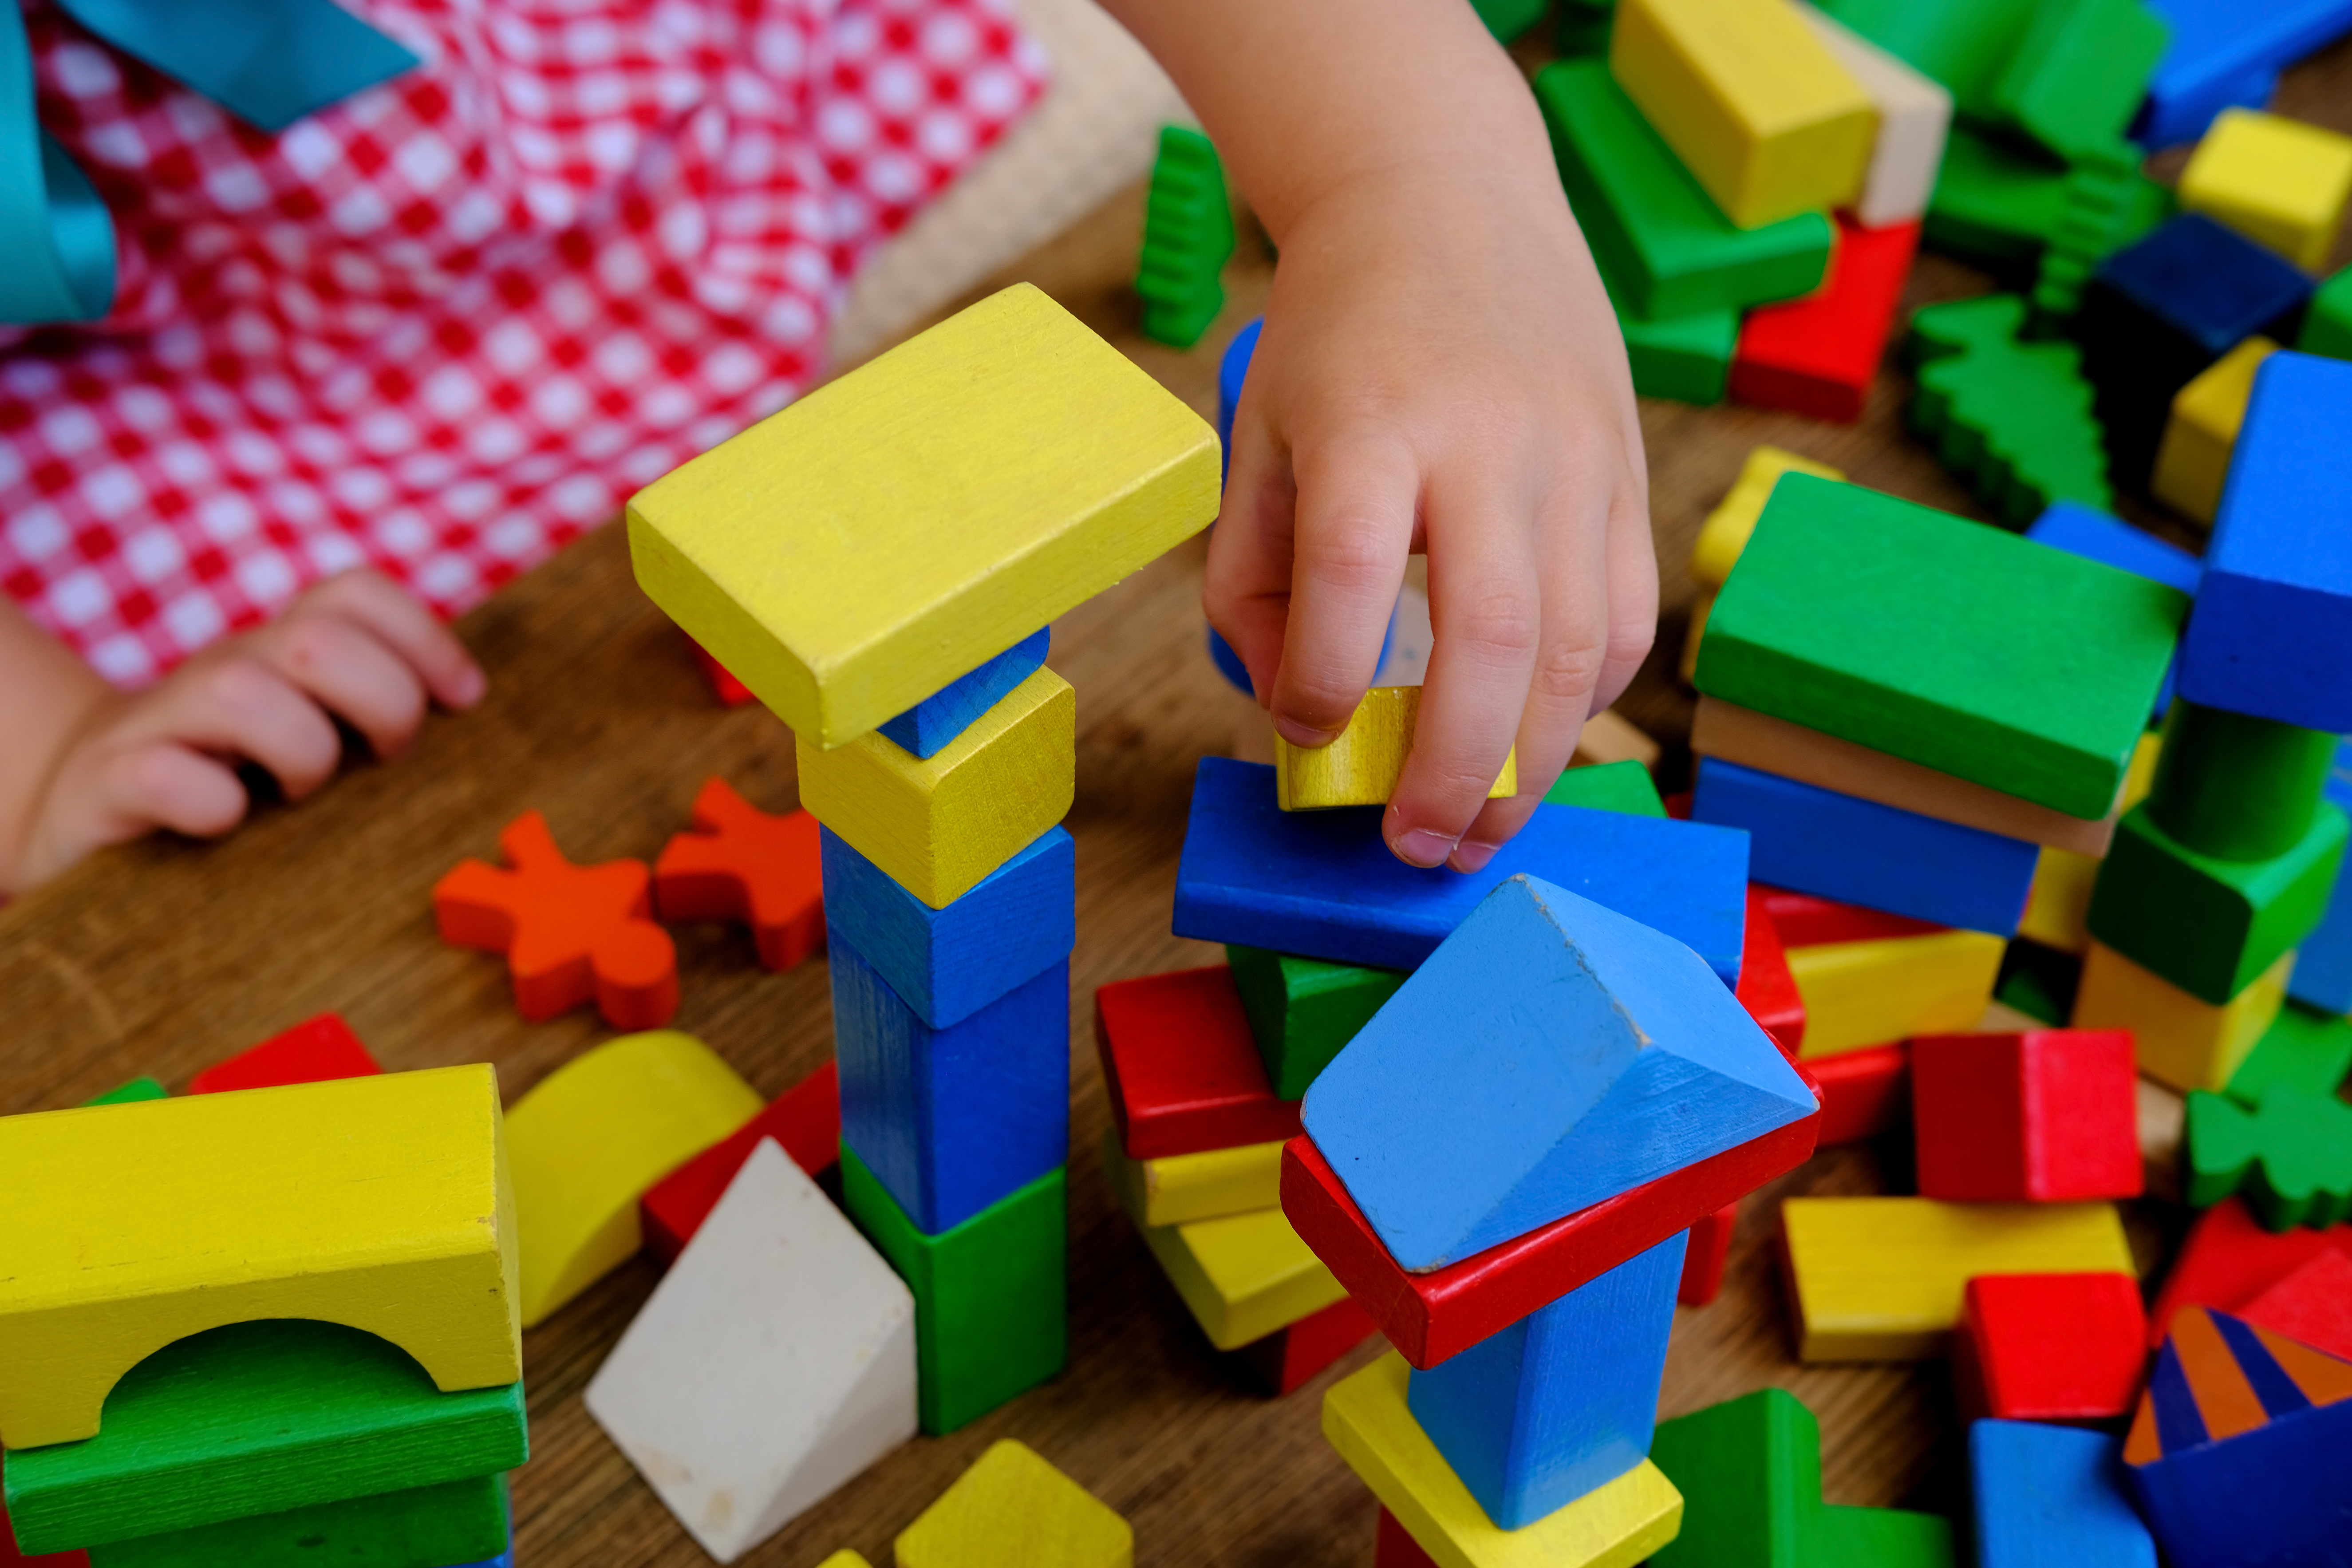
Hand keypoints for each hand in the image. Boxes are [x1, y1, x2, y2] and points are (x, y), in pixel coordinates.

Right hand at [11, 570, 484, 888]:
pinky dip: (210, 802)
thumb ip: (374, 708)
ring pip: (242, 692)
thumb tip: (474, 709)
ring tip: (299, 794)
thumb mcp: (310, 728)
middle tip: (383, 758)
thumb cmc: (228, 772)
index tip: (463, 701)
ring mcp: (163, 718)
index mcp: (281, 652)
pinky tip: (227, 821)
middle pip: (318, 638)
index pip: (357, 594)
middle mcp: (227, 667)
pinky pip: (163, 772)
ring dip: (300, 751)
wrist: (85, 803)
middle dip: (381, 701)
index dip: (425, 638)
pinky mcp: (111, 780)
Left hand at [1208, 157, 1656, 871]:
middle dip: (1457, 769)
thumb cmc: (1338, 336)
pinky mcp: (1627, 475)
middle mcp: (1488, 441)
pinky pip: (1626, 618)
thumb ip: (1251, 576)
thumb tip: (1289, 711)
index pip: (1351, 572)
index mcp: (1372, 422)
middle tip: (1414, 848)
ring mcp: (1576, 459)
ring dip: (1531, 764)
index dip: (1324, 678)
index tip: (1305, 731)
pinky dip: (1585, 701)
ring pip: (1579, 645)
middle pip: (1494, 634)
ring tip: (1477, 836)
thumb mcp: (1258, 434)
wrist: (1450, 205)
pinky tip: (1537, 745)